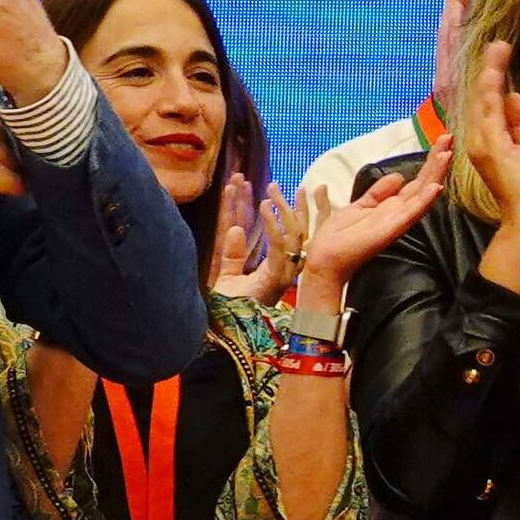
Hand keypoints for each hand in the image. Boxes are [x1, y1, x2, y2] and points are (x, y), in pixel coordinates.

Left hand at [203, 172, 304, 302]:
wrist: (224, 335)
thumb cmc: (227, 312)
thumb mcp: (227, 277)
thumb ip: (231, 254)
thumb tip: (236, 228)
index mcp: (275, 271)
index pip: (283, 236)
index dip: (282, 213)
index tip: (280, 191)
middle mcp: (282, 272)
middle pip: (295, 232)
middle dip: (293, 206)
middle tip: (283, 184)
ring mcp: (281, 275)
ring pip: (292, 235)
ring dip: (281, 209)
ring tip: (269, 188)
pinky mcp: (273, 279)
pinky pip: (277, 247)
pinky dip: (271, 226)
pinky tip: (263, 207)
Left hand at [296, 145, 446, 312]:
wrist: (326, 260)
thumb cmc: (340, 235)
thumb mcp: (359, 205)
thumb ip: (379, 192)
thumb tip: (399, 176)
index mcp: (392, 206)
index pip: (417, 181)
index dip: (429, 161)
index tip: (441, 141)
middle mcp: (399, 212)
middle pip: (423, 183)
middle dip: (436, 161)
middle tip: (450, 138)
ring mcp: (397, 220)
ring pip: (422, 194)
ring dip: (435, 175)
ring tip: (447, 156)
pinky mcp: (391, 229)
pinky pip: (411, 213)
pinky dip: (425, 200)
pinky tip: (436, 187)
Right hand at [461, 42, 519, 227]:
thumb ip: (519, 121)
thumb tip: (513, 95)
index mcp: (486, 138)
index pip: (484, 100)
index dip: (488, 75)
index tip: (496, 51)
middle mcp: (477, 138)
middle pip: (477, 94)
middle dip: (484, 67)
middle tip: (493, 40)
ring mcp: (480, 142)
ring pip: (483, 97)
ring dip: (490, 70)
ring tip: (498, 45)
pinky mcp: (489, 146)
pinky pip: (489, 109)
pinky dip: (493, 86)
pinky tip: (497, 68)